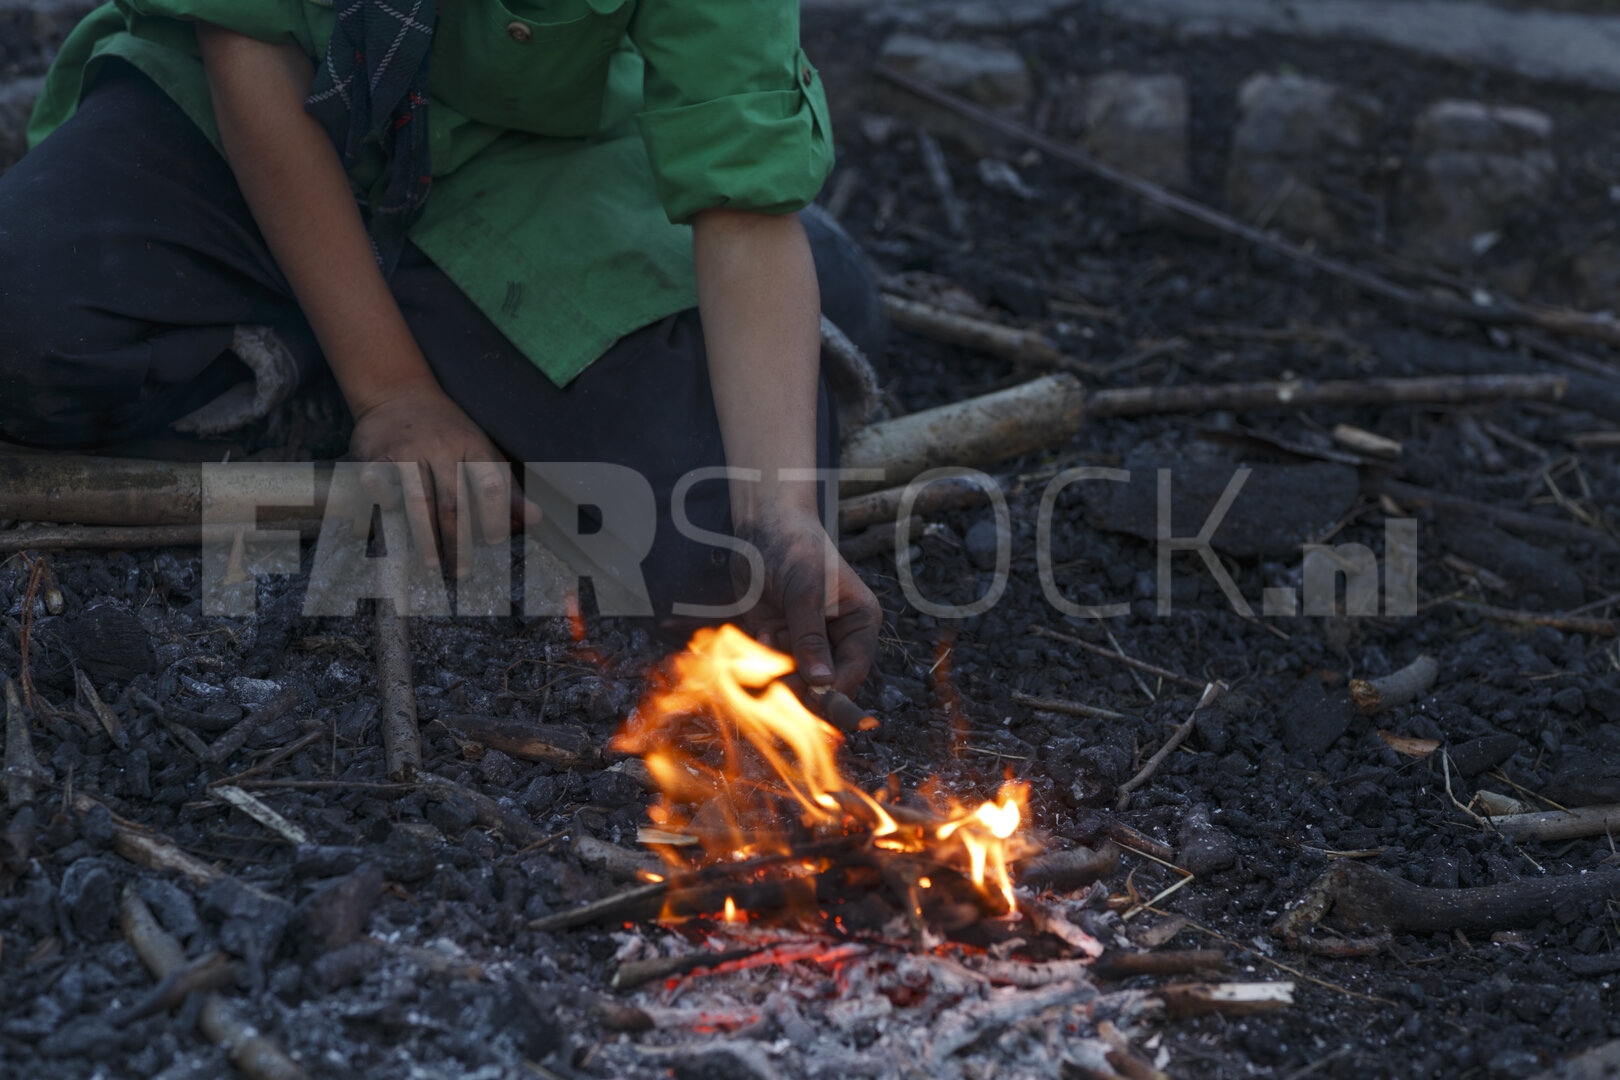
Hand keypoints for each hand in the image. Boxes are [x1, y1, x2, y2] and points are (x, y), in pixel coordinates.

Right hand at [347, 383, 520, 573]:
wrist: (399, 393)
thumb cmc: (448, 432)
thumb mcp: (482, 451)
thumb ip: (506, 488)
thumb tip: (535, 518)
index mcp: (473, 446)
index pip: (491, 483)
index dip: (496, 515)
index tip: (496, 540)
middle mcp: (441, 447)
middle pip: (453, 500)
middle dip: (458, 539)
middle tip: (461, 570)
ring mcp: (407, 450)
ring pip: (419, 500)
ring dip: (425, 536)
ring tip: (431, 563)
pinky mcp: (375, 454)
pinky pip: (379, 485)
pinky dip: (382, 506)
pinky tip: (384, 530)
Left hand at [738, 504, 880, 696]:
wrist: (763, 527)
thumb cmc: (796, 549)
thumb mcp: (806, 592)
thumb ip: (811, 638)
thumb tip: (821, 681)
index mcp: (859, 623)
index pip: (852, 670)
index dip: (833, 690)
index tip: (808, 699)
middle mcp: (837, 636)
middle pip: (823, 680)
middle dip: (799, 683)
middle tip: (776, 682)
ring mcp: (806, 638)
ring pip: (795, 676)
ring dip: (776, 669)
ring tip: (767, 642)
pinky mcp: (779, 637)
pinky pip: (771, 664)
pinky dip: (762, 656)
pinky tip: (761, 632)